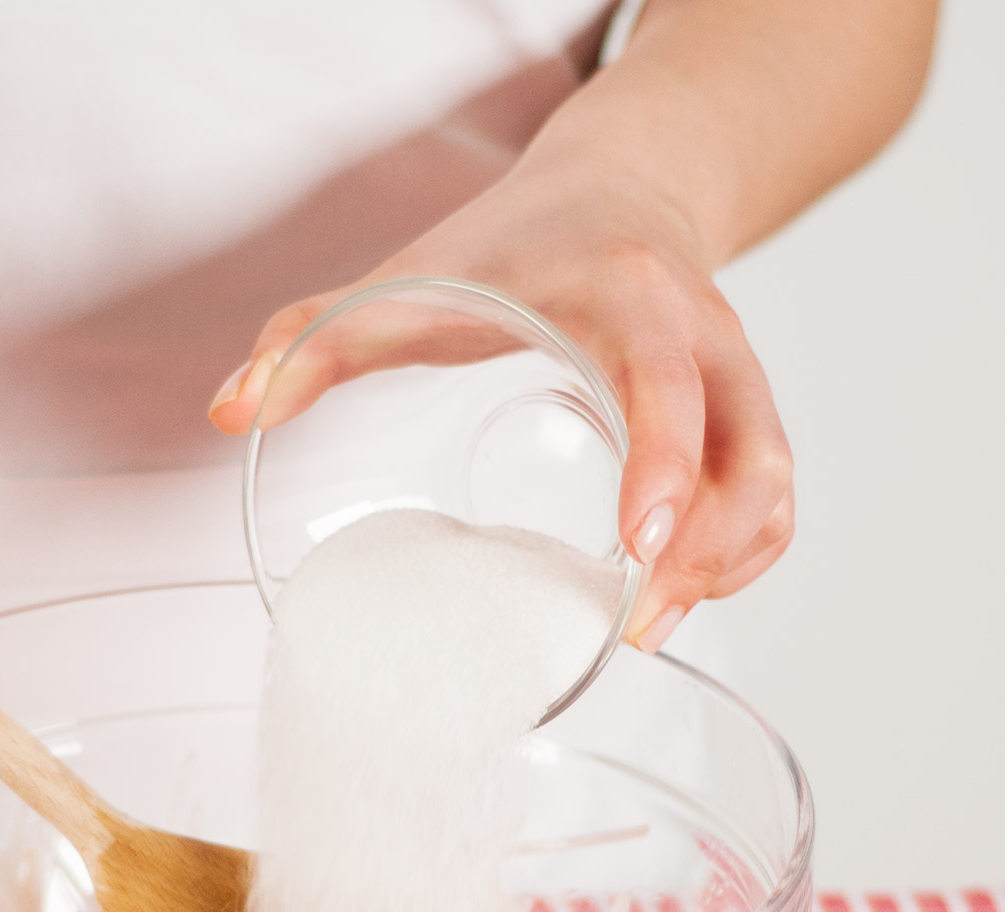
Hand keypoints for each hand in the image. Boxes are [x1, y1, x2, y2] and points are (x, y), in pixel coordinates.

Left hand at [208, 165, 791, 650]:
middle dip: (708, 541)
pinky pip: (773, 493)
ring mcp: (735, 375)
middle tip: (640, 620)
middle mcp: (700, 332)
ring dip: (731, 561)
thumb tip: (232, 410)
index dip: (666, 460)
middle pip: (746, 444)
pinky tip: (682, 599)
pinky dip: (745, 553)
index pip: (664, 379)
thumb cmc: (512, 244)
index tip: (642, 541)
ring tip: (651, 627)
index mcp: (625, 295)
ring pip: (772, 477)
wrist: (618, 191)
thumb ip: (315, 337)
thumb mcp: (411, 277)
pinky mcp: (746, 413)